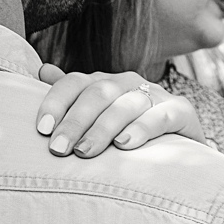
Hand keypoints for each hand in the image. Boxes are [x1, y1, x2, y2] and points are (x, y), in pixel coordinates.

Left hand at [36, 64, 206, 157]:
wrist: (180, 154)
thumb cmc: (129, 137)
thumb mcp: (99, 119)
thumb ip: (73, 97)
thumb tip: (41, 70)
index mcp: (105, 83)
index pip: (75, 82)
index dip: (56, 102)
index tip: (42, 129)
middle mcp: (129, 83)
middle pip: (98, 93)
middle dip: (76, 121)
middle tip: (59, 149)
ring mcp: (157, 95)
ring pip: (126, 104)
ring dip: (103, 128)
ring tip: (85, 152)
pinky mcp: (182, 112)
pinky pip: (162, 115)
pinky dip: (143, 128)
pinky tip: (125, 144)